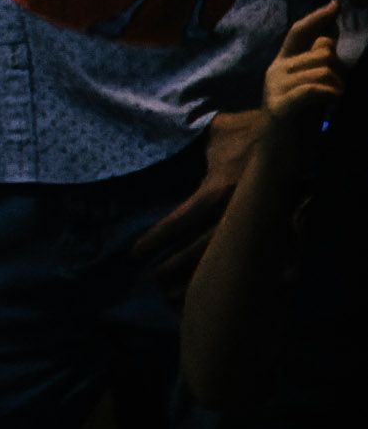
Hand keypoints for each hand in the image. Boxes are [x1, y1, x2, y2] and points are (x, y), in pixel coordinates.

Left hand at [131, 105, 268, 299]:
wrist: (291, 134)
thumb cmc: (243, 131)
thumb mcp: (213, 135)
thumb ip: (189, 144)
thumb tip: (159, 138)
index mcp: (222, 185)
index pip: (185, 218)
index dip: (161, 237)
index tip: (137, 253)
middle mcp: (241, 207)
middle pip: (205, 247)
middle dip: (178, 267)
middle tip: (155, 284)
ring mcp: (259, 219)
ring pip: (227, 256)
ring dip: (201, 276)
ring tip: (177, 296)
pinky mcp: (273, 225)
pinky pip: (253, 255)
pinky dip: (236, 272)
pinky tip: (220, 288)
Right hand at [262, 1, 343, 143]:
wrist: (280, 157)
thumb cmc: (300, 124)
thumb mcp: (311, 90)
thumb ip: (315, 66)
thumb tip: (328, 40)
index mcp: (282, 64)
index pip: (299, 32)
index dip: (317, 17)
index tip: (336, 4)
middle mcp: (275, 71)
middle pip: (320, 53)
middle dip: (340, 69)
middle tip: (339, 90)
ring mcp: (275, 87)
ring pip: (322, 71)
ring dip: (338, 87)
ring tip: (334, 102)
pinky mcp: (280, 106)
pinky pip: (314, 89)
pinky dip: (329, 95)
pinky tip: (330, 106)